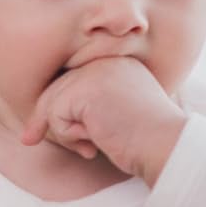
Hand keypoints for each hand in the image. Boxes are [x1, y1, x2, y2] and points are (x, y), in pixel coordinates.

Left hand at [21, 57, 185, 181]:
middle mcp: (105, 60)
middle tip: (43, 141)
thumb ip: (88, 109)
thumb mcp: (116, 115)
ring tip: (91, 144)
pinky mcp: (84, 88)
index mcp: (117, 63)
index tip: (56, 133)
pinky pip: (54, 115)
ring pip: (52, 103)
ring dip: (66, 132)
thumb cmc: (147, 140)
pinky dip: (68, 135)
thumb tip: (39, 122)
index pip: (73, 82)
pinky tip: (94, 141)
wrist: (166, 146)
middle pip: (57, 89)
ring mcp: (95, 71)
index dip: (60, 110)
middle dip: (49, 121)